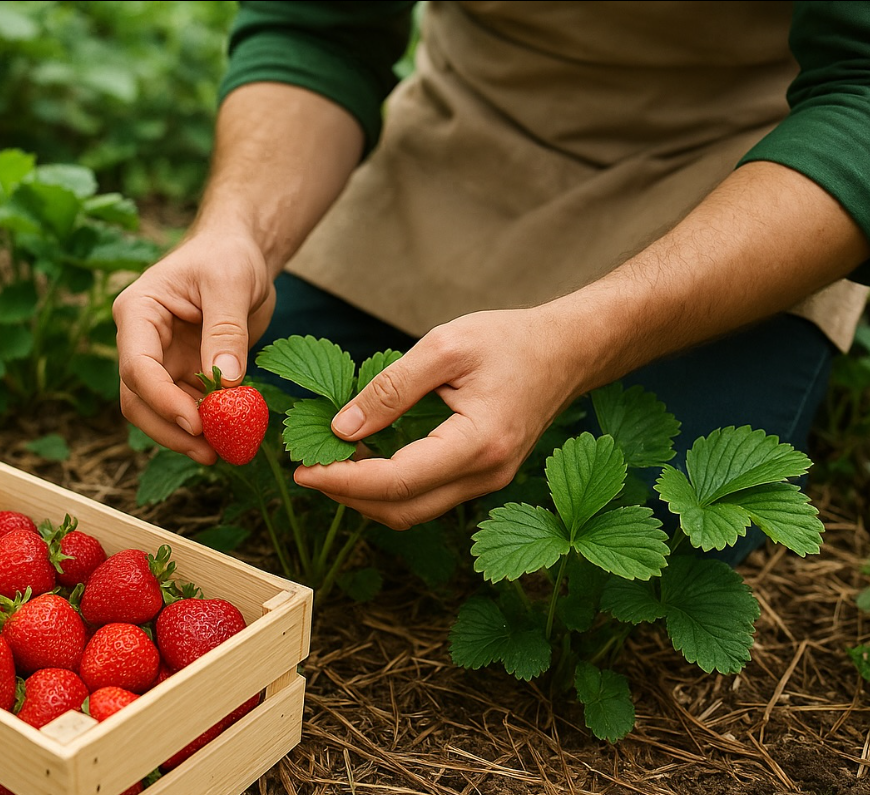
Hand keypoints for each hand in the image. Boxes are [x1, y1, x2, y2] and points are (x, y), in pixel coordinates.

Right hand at [114, 230, 274, 463]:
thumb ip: (225, 331)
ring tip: (223, 452)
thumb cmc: (228, 255)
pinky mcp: (186, 372)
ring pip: (159, 411)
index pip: (137, 366)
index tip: (196, 423)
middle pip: (139, 398)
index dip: (162, 399)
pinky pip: (188, 406)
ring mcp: (163, 360)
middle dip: (170, 428)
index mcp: (138, 312)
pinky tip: (231, 436)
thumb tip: (224, 380)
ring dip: (187, 435)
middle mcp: (142, 341)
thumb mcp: (230, 283)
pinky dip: (207, 425)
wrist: (241, 251)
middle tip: (208, 452)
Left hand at [293, 305, 590, 528]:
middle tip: (307, 469)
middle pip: (402, 510)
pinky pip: (427, 497)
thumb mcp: (444, 346)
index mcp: (478, 442)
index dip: (344, 480)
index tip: (303, 469)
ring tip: (329, 464)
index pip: (398, 480)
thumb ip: (391, 388)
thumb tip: (341, 428)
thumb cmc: (509, 340)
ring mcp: (488, 482)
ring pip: (413, 511)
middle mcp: (486, 475)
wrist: (567, 351)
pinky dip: (390, 488)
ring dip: (366, 496)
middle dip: (348, 496)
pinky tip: (364, 460)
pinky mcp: (483, 477)